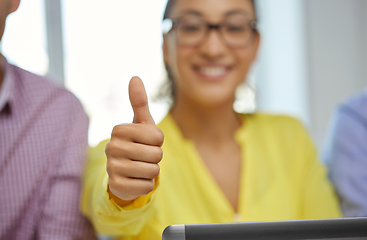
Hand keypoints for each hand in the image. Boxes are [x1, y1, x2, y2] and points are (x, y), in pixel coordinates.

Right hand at [106, 76, 163, 205]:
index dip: (158, 141)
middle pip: (156, 154)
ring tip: (140, 167)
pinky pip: (147, 186)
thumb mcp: (141, 123)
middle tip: (143, 156)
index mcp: (119, 130)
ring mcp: (112, 168)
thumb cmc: (137, 143)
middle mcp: (112, 147)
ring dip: (152, 171)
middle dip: (156, 157)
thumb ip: (139, 101)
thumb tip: (135, 77)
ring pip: (153, 171)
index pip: (158, 137)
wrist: (124, 171)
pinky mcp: (116, 186)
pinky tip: (135, 180)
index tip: (147, 142)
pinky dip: (146, 184)